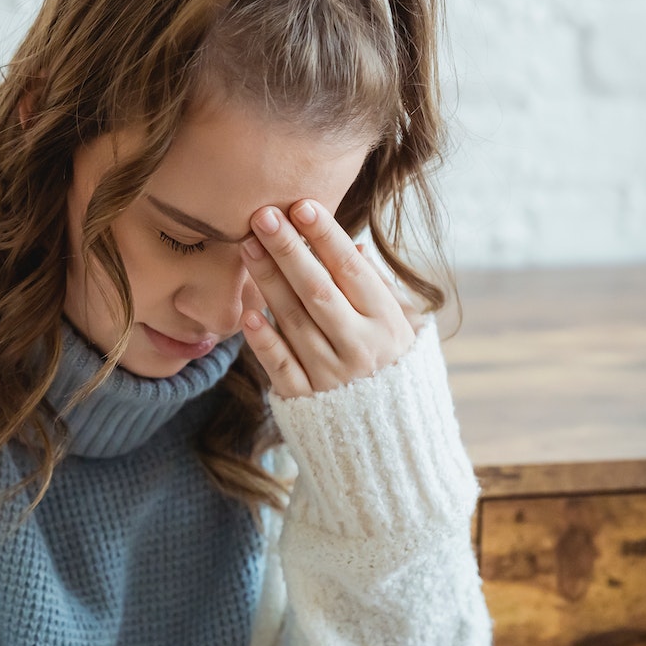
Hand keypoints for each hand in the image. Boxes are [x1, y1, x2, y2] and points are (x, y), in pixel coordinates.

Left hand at [239, 199, 417, 398]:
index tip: (302, 206)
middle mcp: (360, 349)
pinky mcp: (304, 399)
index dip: (327, 237)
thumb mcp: (398, 327)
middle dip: (289, 250)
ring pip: (295, 321)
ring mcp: (331, 376)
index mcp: (387, 324)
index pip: (352, 272)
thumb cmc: (388, 368)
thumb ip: (375, 289)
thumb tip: (354, 248)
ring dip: (268, 282)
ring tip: (247, 246)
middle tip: (262, 215)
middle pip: (318, 291)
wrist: (387, 439)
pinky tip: (248, 314)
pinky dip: (265, 341)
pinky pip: (281, 365)